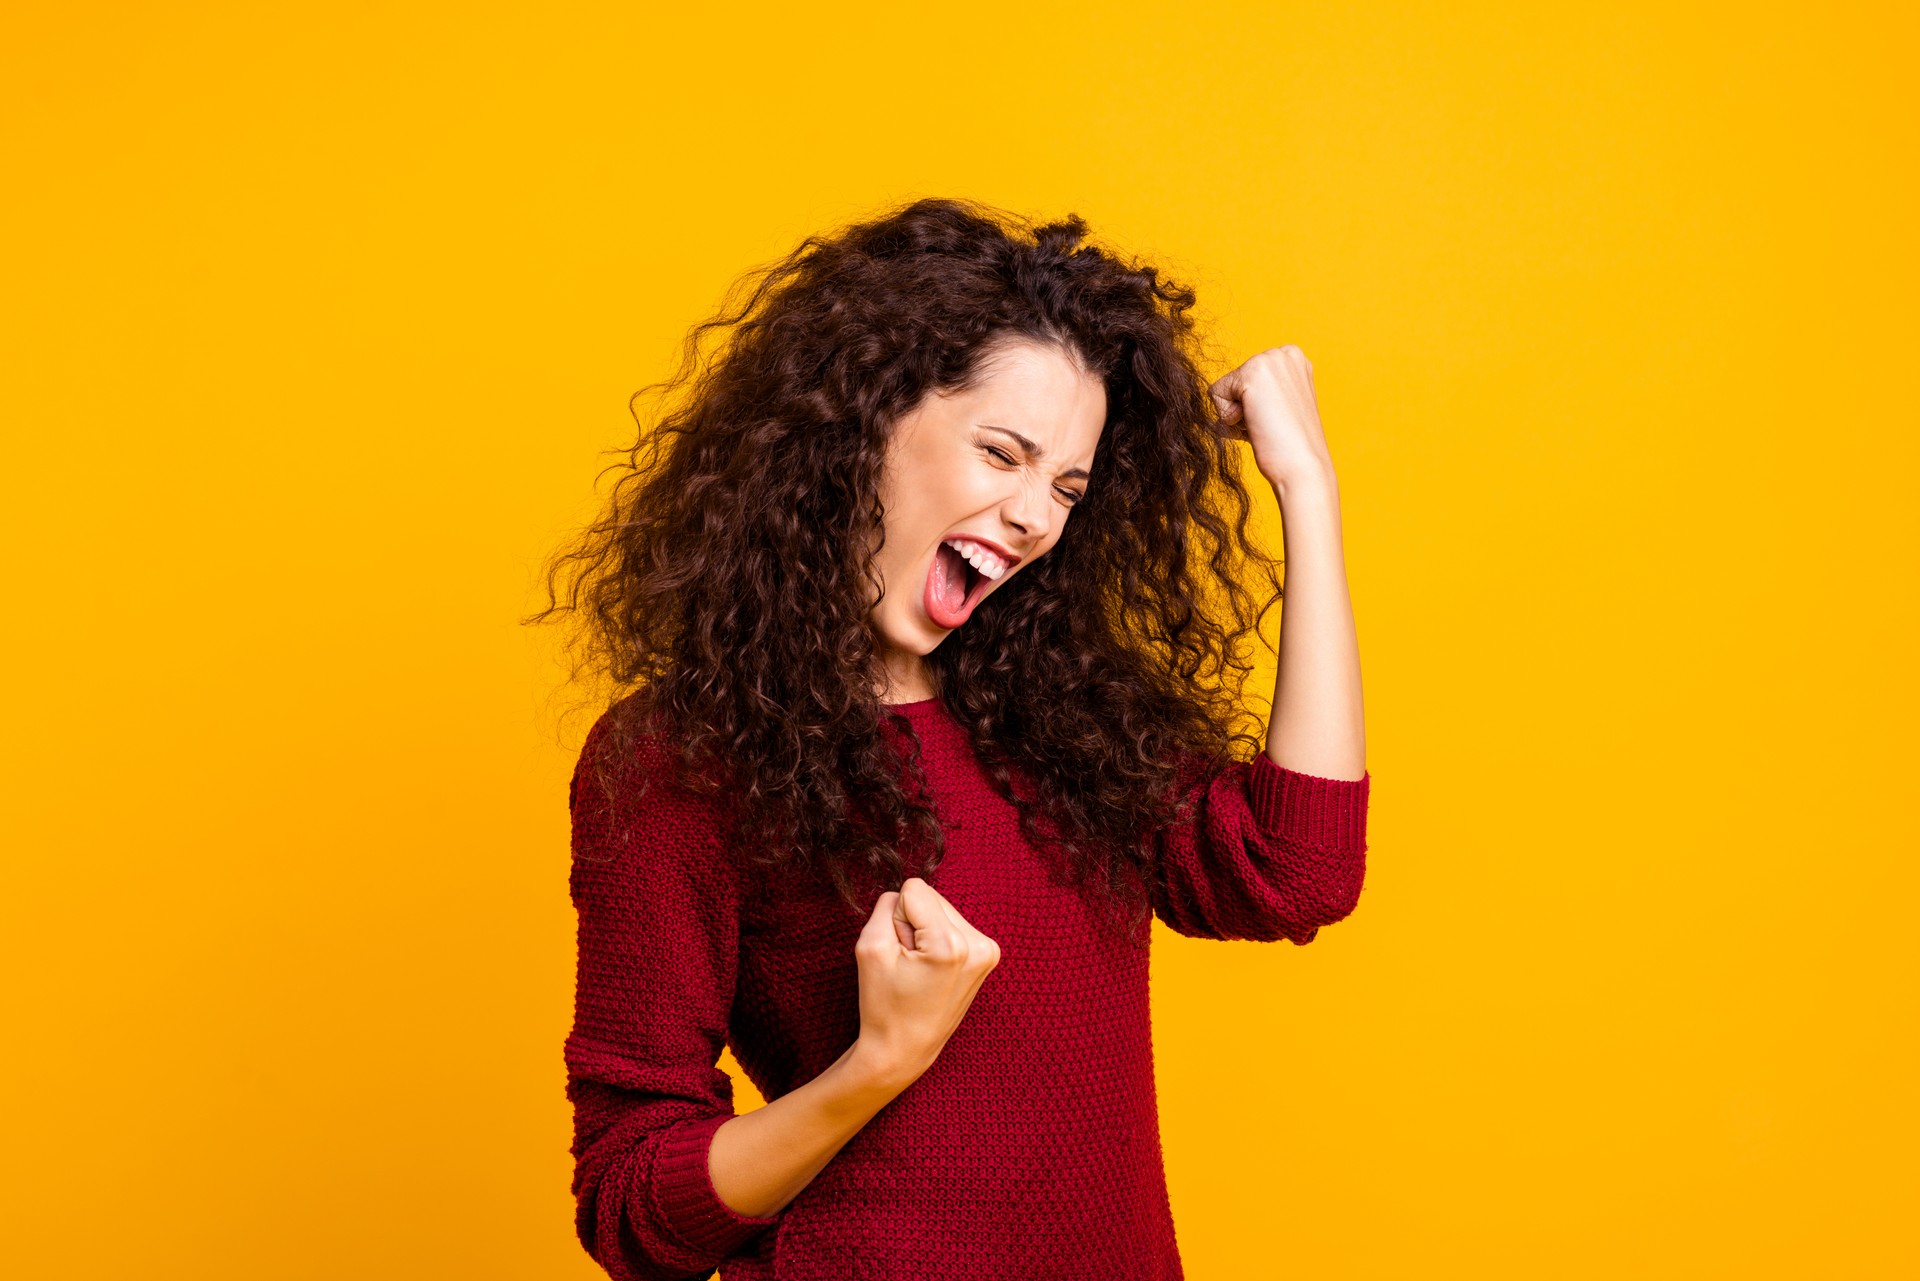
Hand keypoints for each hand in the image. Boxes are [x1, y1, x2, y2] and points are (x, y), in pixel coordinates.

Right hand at [851, 877, 1001, 1087]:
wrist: (904, 1049)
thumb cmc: (883, 1005)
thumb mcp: (870, 947)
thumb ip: (886, 906)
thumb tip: (907, 892)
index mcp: (951, 945)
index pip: (914, 890)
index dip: (895, 917)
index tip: (899, 953)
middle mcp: (979, 945)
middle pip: (932, 896)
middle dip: (913, 923)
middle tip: (909, 964)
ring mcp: (988, 951)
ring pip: (942, 908)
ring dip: (925, 931)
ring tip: (920, 969)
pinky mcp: (988, 955)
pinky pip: (953, 924)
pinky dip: (938, 940)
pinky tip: (933, 969)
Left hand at [1209, 345, 1335, 494]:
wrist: (1303, 467)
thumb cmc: (1291, 446)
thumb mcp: (1280, 407)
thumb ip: (1262, 394)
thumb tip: (1233, 400)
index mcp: (1294, 359)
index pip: (1247, 379)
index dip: (1254, 406)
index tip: (1277, 419)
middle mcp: (1284, 353)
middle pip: (1234, 382)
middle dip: (1244, 409)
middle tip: (1270, 425)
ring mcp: (1269, 359)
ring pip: (1224, 389)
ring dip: (1237, 415)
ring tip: (1265, 425)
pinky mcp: (1252, 372)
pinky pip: (1215, 394)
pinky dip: (1229, 418)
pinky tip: (1255, 424)